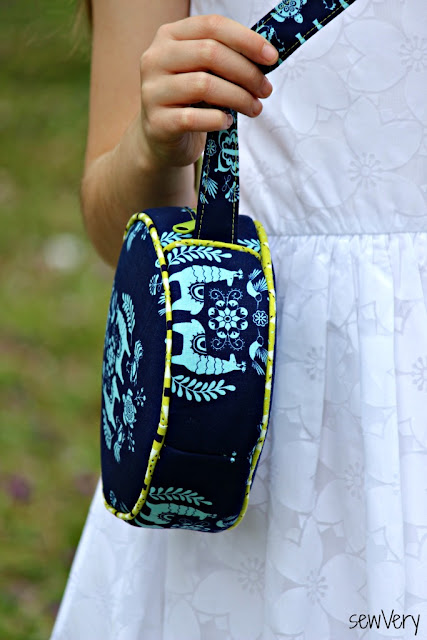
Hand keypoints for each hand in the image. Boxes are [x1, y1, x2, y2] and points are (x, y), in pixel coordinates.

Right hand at [138, 14, 277, 169]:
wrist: (160, 138)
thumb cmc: (188, 101)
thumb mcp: (202, 71)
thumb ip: (225, 58)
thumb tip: (266, 57)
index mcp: (169, 36)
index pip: (212, 25)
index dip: (246, 39)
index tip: (272, 58)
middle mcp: (156, 59)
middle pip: (210, 53)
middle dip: (246, 72)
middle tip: (265, 90)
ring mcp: (153, 91)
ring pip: (204, 85)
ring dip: (238, 98)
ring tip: (254, 108)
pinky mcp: (157, 123)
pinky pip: (193, 118)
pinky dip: (217, 120)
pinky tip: (227, 122)